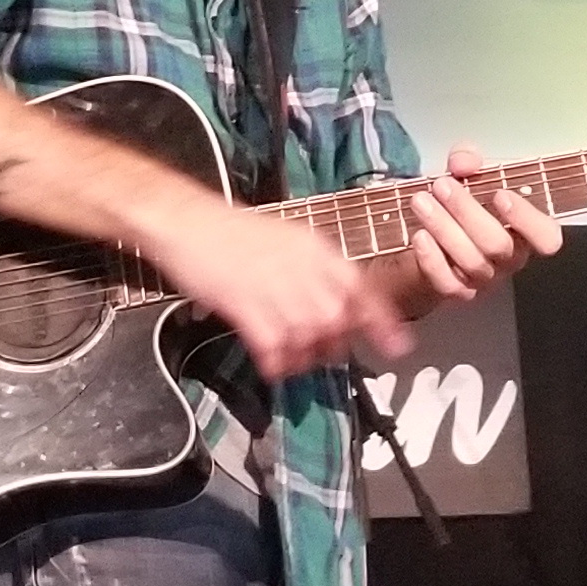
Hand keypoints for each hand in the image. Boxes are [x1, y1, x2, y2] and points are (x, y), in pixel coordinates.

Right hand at [148, 200, 408, 378]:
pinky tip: (271, 364)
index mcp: (316, 250)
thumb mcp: (289, 241)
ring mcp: (274, 286)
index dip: (383, 322)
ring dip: (303, 356)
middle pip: (338, 319)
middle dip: (335, 344)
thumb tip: (338, 307)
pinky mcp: (244, 304)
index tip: (399, 346)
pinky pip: (273, 345)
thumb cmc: (234, 232)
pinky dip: (276, 363)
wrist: (187, 221)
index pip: (361, 289)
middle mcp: (302, 268)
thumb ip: (315, 272)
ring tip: (291, 360)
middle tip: (321, 353)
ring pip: (309, 336)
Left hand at [401, 144, 562, 303]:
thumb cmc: (462, 204)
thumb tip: (463, 162)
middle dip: (468, 212)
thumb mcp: (466, 172)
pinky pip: (448, 282)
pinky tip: (419, 236)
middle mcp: (508, 258)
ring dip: (443, 227)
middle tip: (442, 185)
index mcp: (524, 230)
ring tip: (420, 201)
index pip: (547, 237)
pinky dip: (432, 259)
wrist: (430, 234)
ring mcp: (483, 278)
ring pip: (471, 261)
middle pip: (498, 245)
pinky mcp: (456, 290)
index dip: (529, 220)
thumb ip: (467, 159)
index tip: (501, 194)